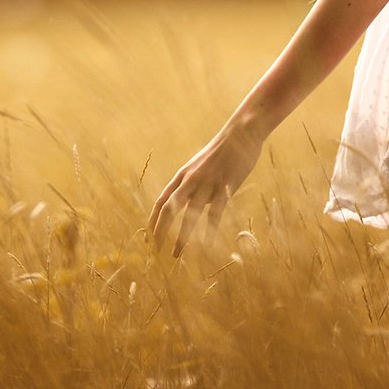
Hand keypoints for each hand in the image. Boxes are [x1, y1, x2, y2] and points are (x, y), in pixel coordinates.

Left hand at [148, 118, 264, 257]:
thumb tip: (190, 205)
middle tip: (155, 251)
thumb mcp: (200, 166)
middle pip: (168, 209)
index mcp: (182, 175)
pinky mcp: (224, 187)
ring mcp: (206, 183)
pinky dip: (209, 230)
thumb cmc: (221, 151)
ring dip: (181, 237)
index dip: (153, 221)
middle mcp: (190, 180)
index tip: (148, 238)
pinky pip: (214, 213)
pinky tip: (207, 245)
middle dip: (159, 231)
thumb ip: (193, 184)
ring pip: (189, 215)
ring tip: (176, 254)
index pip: (161, 201)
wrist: (240, 134)